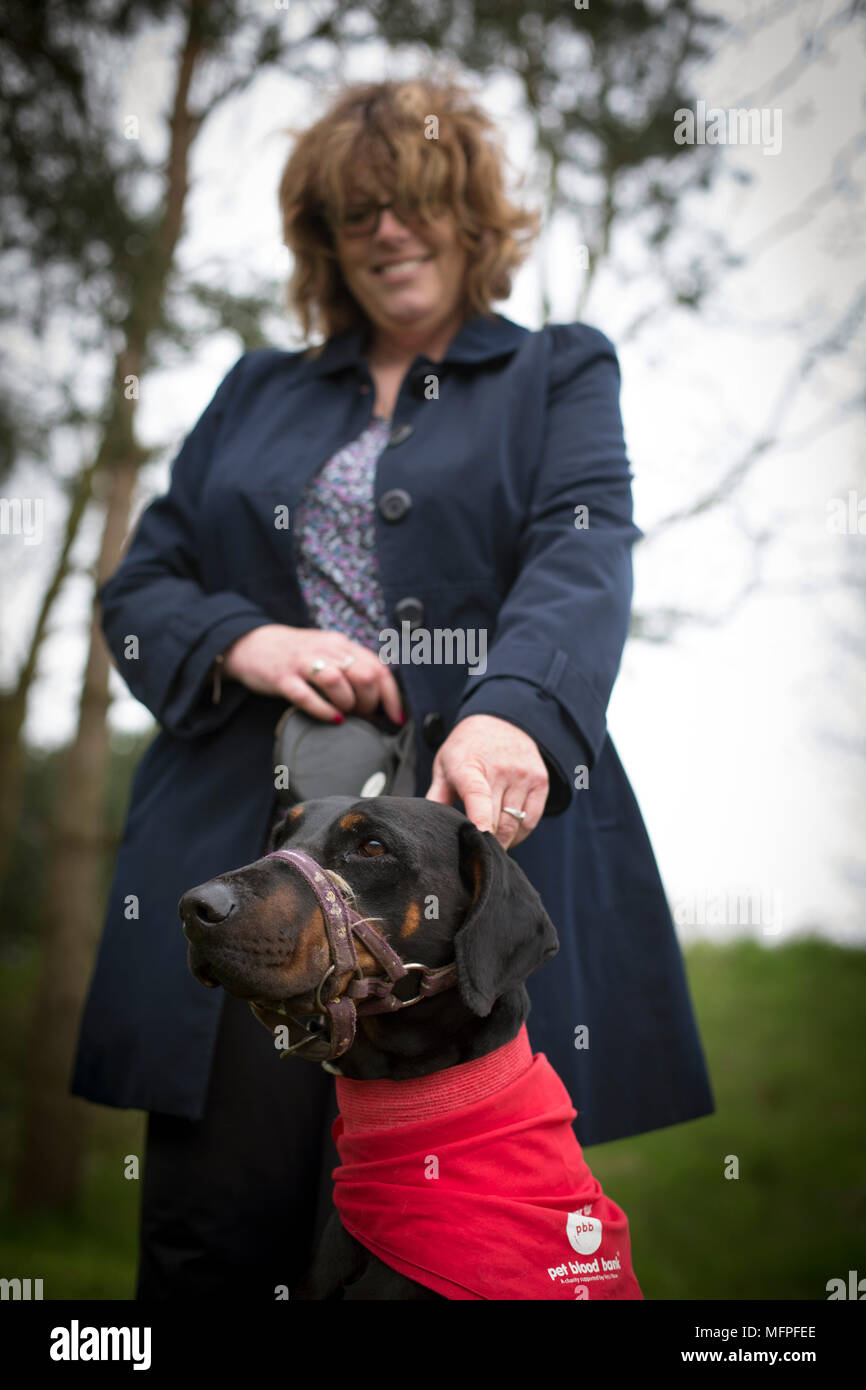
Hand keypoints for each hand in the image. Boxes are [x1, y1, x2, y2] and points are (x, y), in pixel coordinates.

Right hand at [221, 624, 403, 723]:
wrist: (251, 644)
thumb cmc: (297, 657)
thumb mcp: (329, 654)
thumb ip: (352, 670)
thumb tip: (380, 701)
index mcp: (341, 645)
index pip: (378, 667)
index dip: (391, 696)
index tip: (396, 718)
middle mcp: (326, 650)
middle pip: (363, 674)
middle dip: (370, 702)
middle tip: (363, 716)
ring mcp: (303, 663)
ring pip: (337, 681)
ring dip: (348, 704)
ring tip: (346, 715)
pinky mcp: (282, 678)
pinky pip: (306, 695)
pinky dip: (323, 710)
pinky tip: (333, 719)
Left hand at [425, 714, 548, 848]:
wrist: (500, 721)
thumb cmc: (466, 750)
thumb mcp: (444, 766)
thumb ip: (437, 797)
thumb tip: (429, 826)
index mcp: (469, 765)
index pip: (477, 795)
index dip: (479, 820)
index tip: (480, 839)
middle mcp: (500, 768)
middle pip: (496, 820)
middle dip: (485, 842)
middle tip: (474, 851)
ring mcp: (523, 774)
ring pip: (514, 824)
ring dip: (502, 840)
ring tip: (490, 843)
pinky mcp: (540, 781)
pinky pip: (531, 820)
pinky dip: (519, 834)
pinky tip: (508, 834)